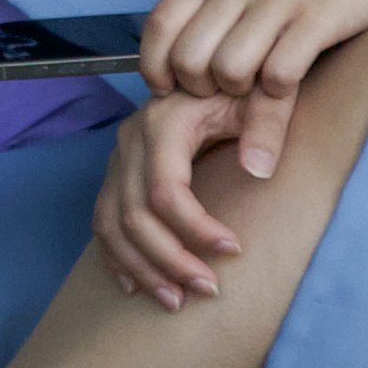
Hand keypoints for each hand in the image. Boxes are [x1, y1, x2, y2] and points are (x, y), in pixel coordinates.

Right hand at [97, 89, 275, 306]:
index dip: (196, 228)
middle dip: (170, 260)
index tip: (234, 250)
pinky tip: (136, 286)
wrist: (214, 65)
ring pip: (112, 225)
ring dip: (142, 268)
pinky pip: (102, 221)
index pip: (166, 191)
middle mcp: (131, 141)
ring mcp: (118, 158)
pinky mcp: (115, 172)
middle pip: (135, 215)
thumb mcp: (263, 96)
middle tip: (208, 290)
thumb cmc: (243, 85)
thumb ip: (266, 126)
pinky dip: (116, 256)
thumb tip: (259, 171)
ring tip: (176, 302)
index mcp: (164, 123)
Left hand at [138, 0, 367, 189]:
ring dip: (240, 93)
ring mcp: (278, 0)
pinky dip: (279, 93)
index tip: (172, 86)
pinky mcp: (316, 20)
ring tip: (257, 85)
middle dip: (201, 89)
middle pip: (189, 59)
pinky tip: (289, 82)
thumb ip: (215, 10)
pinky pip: (278, 75)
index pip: (158, 27)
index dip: (156, 67)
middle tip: (225, 89)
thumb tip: (179, 62)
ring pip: (228, 71)